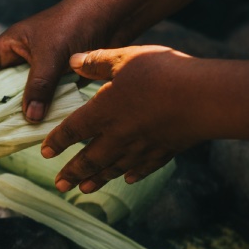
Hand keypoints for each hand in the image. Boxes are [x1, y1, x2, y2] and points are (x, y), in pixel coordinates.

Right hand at [0, 0, 134, 122]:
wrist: (112, 14)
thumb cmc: (75, 24)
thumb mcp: (51, 55)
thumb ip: (38, 86)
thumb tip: (29, 118)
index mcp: (10, 44)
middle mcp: (21, 57)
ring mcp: (40, 68)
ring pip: (20, 95)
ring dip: (14, 112)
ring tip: (1, 135)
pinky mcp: (59, 77)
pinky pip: (42, 99)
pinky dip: (39, 112)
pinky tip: (36, 130)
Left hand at [42, 46, 209, 193]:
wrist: (202, 98)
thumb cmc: (161, 73)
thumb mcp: (125, 58)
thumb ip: (97, 61)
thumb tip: (71, 60)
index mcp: (103, 112)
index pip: (72, 131)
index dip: (57, 141)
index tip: (45, 152)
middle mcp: (118, 136)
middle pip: (89, 159)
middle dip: (72, 173)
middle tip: (59, 185)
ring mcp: (142, 147)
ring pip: (113, 168)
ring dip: (96, 180)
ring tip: (83, 190)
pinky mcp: (164, 151)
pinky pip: (143, 167)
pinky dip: (132, 173)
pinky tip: (128, 178)